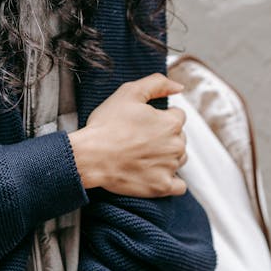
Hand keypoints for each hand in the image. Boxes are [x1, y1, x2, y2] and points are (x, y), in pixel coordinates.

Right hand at [68, 73, 187, 195]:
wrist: (90, 156)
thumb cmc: (107, 124)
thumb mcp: (129, 92)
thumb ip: (157, 83)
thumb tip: (179, 87)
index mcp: (171, 122)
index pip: (177, 116)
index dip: (160, 116)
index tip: (143, 122)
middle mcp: (176, 146)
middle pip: (179, 137)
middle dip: (165, 136)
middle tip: (140, 138)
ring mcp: (170, 168)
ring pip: (179, 159)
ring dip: (167, 156)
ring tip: (143, 155)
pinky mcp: (161, 186)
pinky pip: (179, 186)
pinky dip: (171, 180)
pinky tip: (156, 174)